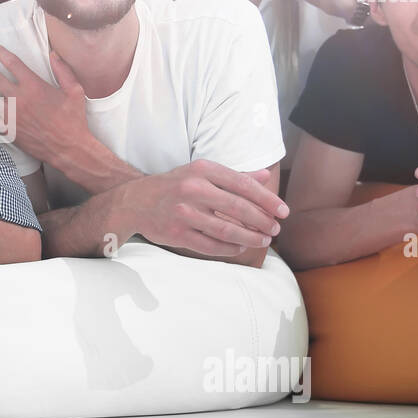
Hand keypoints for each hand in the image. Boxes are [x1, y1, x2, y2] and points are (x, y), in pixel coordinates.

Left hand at [0, 43, 90, 163]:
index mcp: (34, 86)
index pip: (12, 63)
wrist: (69, 148)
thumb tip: (53, 53)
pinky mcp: (8, 130)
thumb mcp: (74, 90)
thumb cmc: (73, 119)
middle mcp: (19, 99)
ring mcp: (11, 116)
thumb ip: (63, 70)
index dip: (0, 53)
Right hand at [120, 159, 288, 256]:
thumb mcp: (201, 173)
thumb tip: (266, 177)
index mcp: (202, 170)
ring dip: (250, 237)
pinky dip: (229, 248)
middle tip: (276, 229)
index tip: (283, 211)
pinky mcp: (177, 234)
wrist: (134, 201)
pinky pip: (210, 245)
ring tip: (263, 240)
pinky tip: (240, 247)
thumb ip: (234, 176)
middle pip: (238, 208)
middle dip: (262, 221)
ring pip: (226, 230)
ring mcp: (183, 213)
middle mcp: (193, 189)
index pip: (243, 185)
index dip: (267, 200)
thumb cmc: (174, 185)